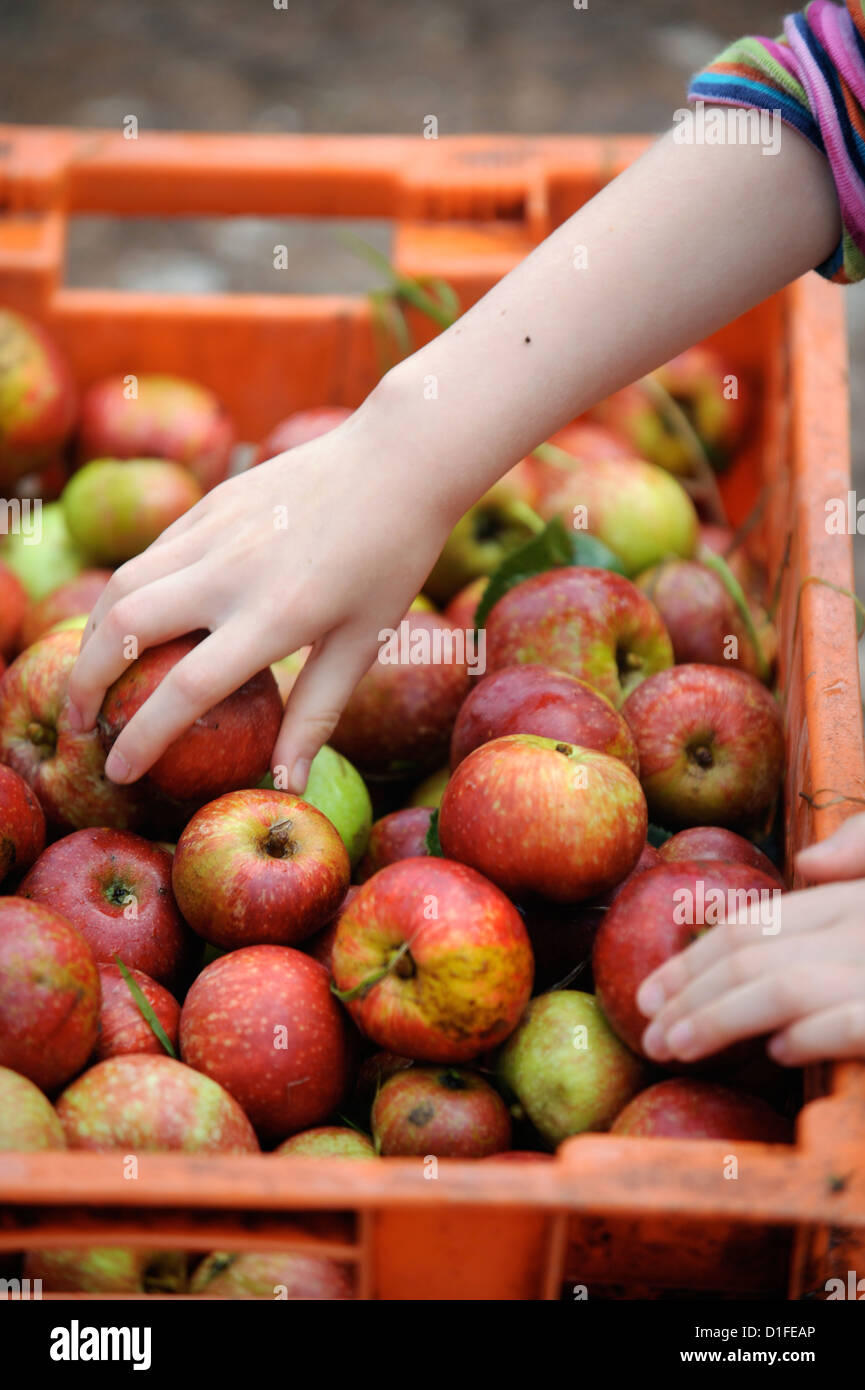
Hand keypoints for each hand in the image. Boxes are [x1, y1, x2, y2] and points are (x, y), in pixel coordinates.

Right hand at [65, 395, 454, 792]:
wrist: (397, 461)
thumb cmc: (391, 561)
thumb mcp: (363, 643)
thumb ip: (316, 714)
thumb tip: (286, 786)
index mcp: (277, 616)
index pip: (187, 689)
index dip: (144, 737)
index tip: (119, 770)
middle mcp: (233, 571)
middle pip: (126, 628)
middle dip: (86, 683)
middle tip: (81, 724)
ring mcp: (216, 529)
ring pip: (123, 582)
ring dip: (93, 634)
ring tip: (91, 676)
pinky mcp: (212, 503)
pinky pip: (151, 553)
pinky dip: (127, 591)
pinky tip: (129, 620)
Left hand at [636, 813, 864, 1066]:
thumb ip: (862, 856)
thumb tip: (809, 863)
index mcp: (854, 899)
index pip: (752, 926)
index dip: (691, 961)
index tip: (648, 995)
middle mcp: (864, 925)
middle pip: (753, 956)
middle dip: (689, 995)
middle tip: (648, 1035)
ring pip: (785, 988)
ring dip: (721, 1019)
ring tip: (678, 1049)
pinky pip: (848, 1024)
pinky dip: (809, 1035)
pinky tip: (778, 1052)